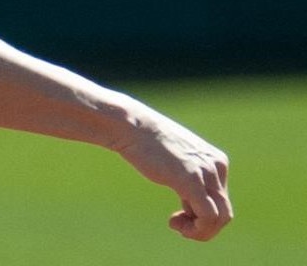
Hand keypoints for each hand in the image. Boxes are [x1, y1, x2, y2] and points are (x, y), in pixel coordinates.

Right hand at [113, 105, 232, 240]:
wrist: (132, 125)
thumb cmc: (146, 141)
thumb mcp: (176, 160)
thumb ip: (189, 176)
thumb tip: (191, 201)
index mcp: (217, 161)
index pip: (221, 201)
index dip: (202, 215)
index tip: (179, 214)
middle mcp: (217, 167)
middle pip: (224, 212)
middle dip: (202, 226)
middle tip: (177, 224)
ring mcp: (206, 173)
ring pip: (219, 218)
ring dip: (199, 231)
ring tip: (176, 225)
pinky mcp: (192, 181)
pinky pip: (207, 216)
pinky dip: (196, 229)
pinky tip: (174, 222)